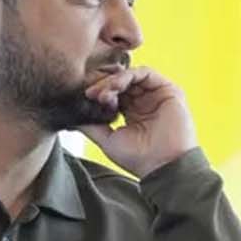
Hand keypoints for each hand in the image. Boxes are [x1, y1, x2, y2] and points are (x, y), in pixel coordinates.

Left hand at [81, 66, 198, 178]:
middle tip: (90, 94)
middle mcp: (145, 102)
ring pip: (130, 75)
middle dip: (102, 85)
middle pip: (119, 82)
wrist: (165, 167)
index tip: (85, 98)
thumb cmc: (140, 160)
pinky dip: (127, 76)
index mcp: (132, 113)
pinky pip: (145, 73)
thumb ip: (91, 126)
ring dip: (112, 80)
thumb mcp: (107, 141)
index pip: (112, 93)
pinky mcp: (169, 91)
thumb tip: (71, 116)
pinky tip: (115, 86)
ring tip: (102, 93)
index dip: (98, 92)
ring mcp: (157, 96)